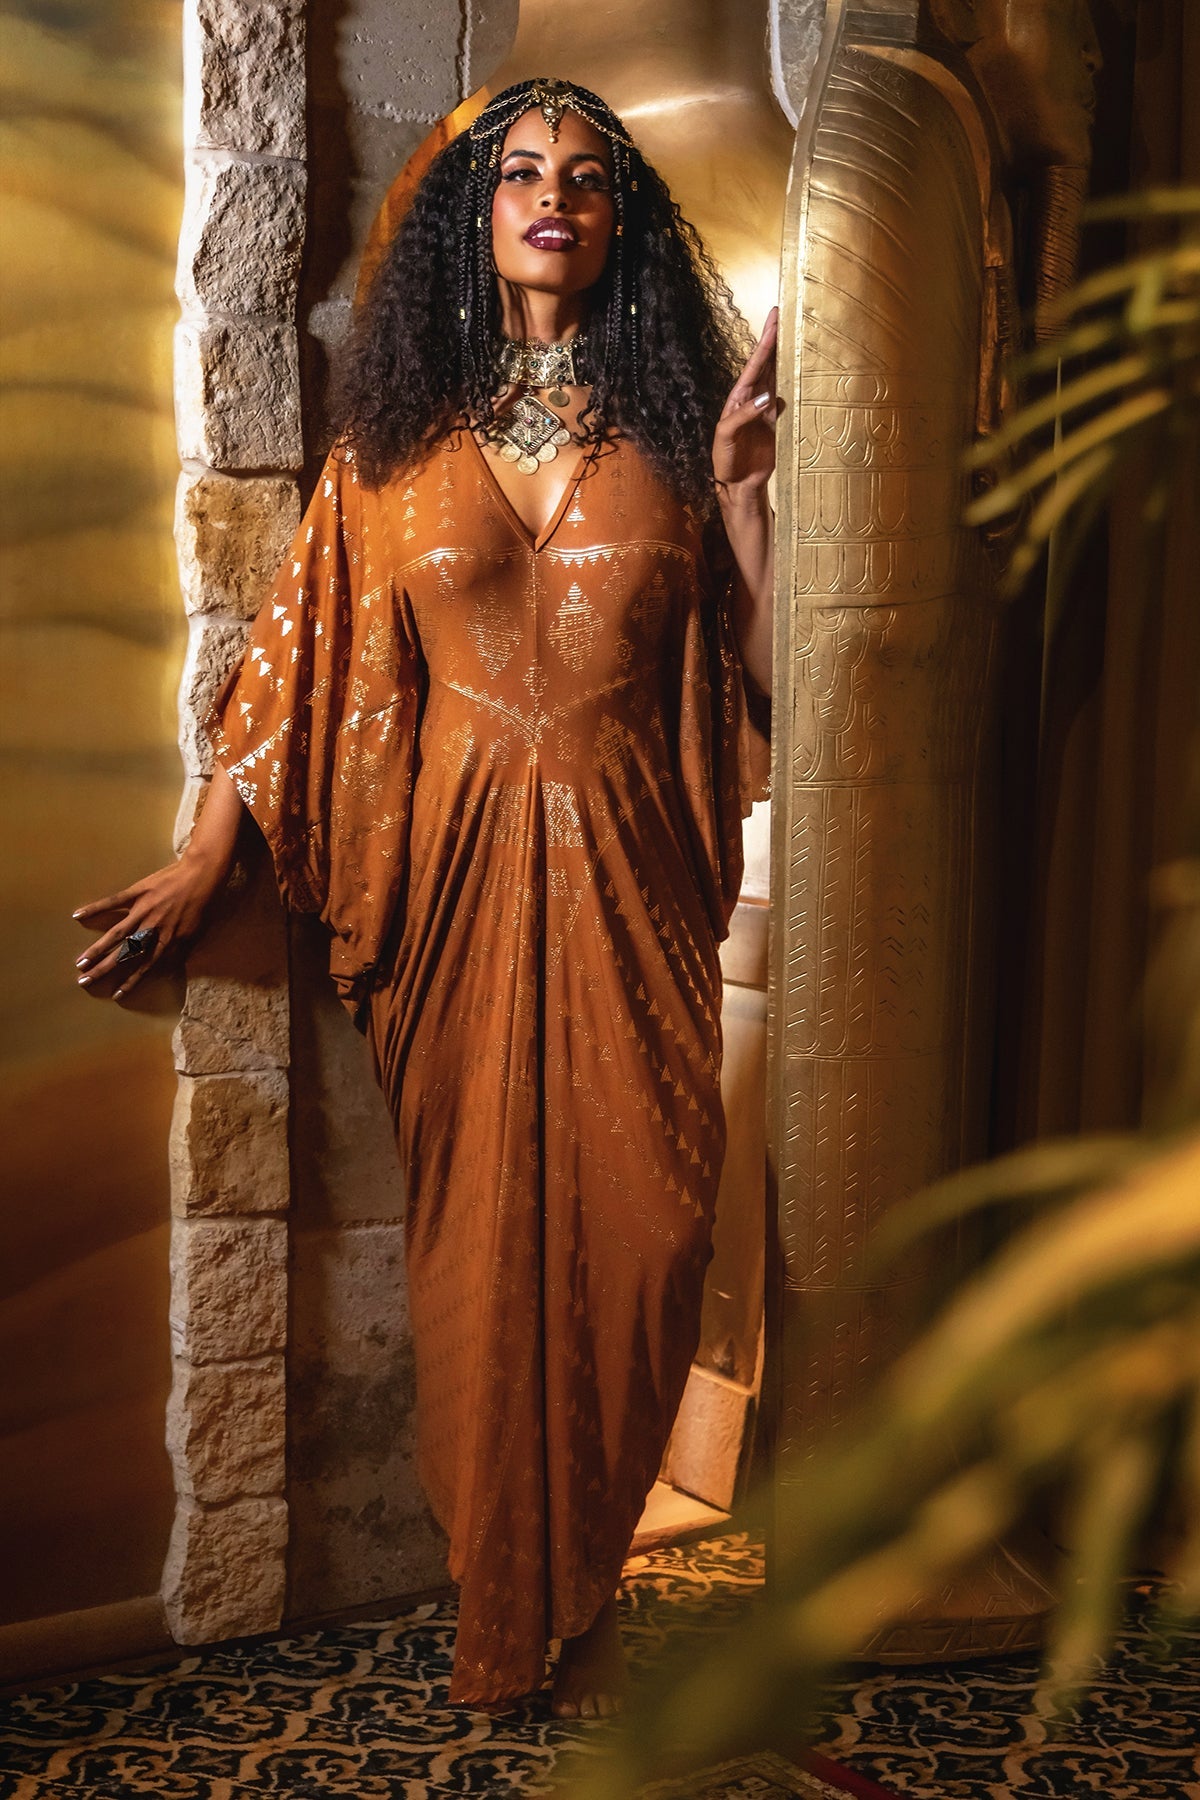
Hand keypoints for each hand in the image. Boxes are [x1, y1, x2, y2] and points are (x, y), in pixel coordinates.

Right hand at [73, 850, 226, 999]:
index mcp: (168, 940)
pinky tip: (78, 916)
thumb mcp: (197, 933)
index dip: (131, 981)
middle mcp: (152, 929)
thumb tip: (169, 969)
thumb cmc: (203, 904)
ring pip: (117, 934)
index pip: (145, 967)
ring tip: (80, 962)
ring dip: (97, 949)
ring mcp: (143, 910)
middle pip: (125, 954)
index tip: (115, 995)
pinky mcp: (137, 892)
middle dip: (104, 970)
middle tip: (84, 981)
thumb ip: (180, 951)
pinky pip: (113, 902)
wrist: (203, 874)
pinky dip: (96, 908)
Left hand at [712, 308, 780, 497]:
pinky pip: (792, 398)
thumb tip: (768, 398)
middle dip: (776, 339)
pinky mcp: (781, 423)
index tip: (774, 320)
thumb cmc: (726, 460)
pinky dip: (799, 383)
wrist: (738, 484)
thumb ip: (744, 416)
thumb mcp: (727, 437)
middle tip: (786, 314)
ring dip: (789, 357)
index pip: (754, 365)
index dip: (764, 342)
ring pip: (781, 377)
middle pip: (769, 364)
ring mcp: (770, 410)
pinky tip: (807, 369)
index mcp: (739, 398)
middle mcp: (755, 399)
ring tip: (798, 334)